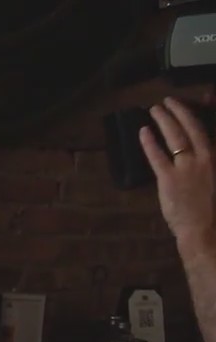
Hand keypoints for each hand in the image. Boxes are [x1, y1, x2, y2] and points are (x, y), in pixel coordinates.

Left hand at [140, 96, 215, 249]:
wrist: (207, 229)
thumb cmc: (212, 209)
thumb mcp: (214, 180)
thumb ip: (207, 163)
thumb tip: (199, 150)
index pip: (205, 130)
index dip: (195, 115)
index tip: (190, 104)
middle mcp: (205, 157)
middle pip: (191, 127)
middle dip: (179, 111)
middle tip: (168, 101)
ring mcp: (187, 167)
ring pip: (175, 136)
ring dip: (164, 120)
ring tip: (155, 110)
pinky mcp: (169, 179)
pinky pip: (157, 156)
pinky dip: (149, 142)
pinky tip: (143, 131)